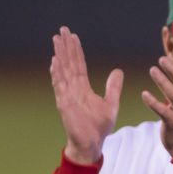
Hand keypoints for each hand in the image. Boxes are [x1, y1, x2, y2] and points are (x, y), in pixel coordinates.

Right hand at [50, 26, 122, 164]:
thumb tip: (118, 70)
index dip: (76, 51)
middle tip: (62, 29)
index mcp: (83, 88)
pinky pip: (60, 86)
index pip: (78, 65)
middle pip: (69, 63)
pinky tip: (55, 62)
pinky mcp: (65, 104)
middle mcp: (73, 89)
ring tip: (56, 39)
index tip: (73, 36)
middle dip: (65, 47)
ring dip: (59, 55)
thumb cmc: (99, 127)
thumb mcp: (111, 103)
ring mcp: (67, 95)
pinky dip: (57, 74)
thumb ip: (113, 87)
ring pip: (62, 71)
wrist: (92, 144)